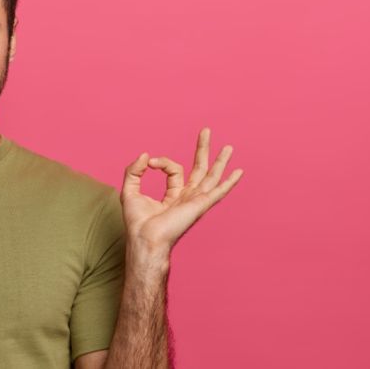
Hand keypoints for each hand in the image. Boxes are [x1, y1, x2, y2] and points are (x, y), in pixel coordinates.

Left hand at [120, 127, 243, 252]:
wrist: (144, 237)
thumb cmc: (137, 221)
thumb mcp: (130, 190)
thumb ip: (134, 170)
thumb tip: (145, 155)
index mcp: (174, 195)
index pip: (174, 169)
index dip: (162, 162)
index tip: (149, 162)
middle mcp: (187, 198)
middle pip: (199, 169)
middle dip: (203, 149)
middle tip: (206, 130)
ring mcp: (195, 201)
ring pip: (211, 176)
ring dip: (220, 161)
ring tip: (229, 147)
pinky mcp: (199, 205)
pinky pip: (218, 191)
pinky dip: (229, 182)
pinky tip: (239, 172)